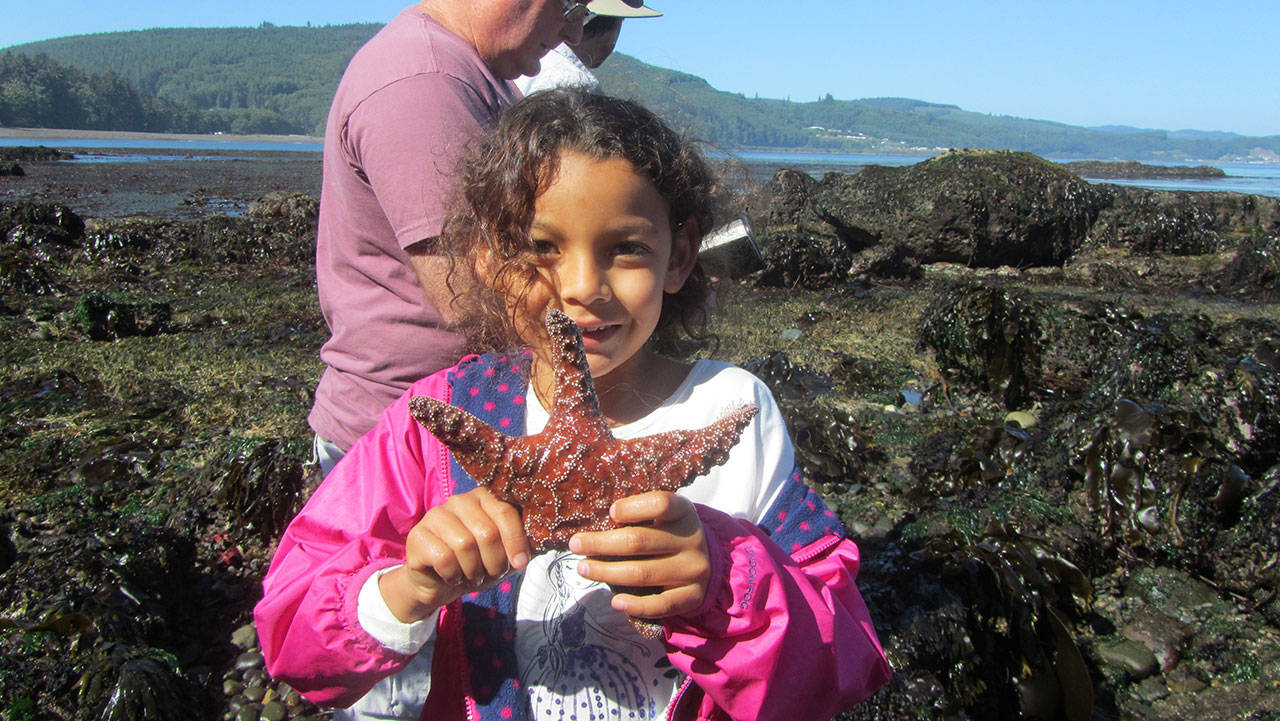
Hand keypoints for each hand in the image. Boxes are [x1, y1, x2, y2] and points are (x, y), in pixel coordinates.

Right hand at [380, 487, 530, 622]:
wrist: (439, 584)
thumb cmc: (477, 564)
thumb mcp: (504, 555)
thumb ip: (522, 544)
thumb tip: (544, 538)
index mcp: (484, 498)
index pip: (505, 512)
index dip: (516, 541)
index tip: (519, 563)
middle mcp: (459, 500)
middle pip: (487, 532)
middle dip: (494, 562)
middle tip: (490, 573)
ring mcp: (436, 515)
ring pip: (465, 545)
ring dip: (474, 570)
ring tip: (472, 576)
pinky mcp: (418, 535)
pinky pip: (443, 558)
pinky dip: (453, 575)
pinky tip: (452, 577)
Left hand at [569, 491, 709, 618]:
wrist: (707, 562)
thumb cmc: (670, 534)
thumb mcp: (663, 516)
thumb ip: (639, 516)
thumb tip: (596, 527)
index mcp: (684, 512)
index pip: (660, 504)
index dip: (632, 507)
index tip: (610, 513)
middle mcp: (691, 540)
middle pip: (640, 541)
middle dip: (601, 544)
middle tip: (575, 545)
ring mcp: (693, 570)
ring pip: (643, 573)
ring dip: (607, 572)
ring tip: (583, 568)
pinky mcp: (692, 597)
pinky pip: (660, 605)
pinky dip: (636, 605)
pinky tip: (616, 602)